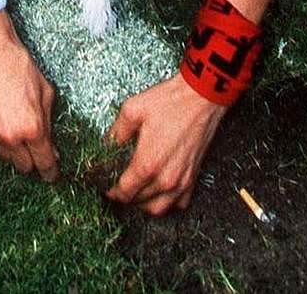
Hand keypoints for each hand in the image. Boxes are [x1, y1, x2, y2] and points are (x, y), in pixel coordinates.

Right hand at [0, 12, 58, 180]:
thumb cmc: (19, 65)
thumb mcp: (45, 91)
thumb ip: (48, 123)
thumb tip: (52, 148)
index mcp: (32, 127)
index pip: (44, 163)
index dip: (50, 171)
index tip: (52, 172)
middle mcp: (11, 136)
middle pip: (25, 167)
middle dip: (33, 160)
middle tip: (37, 147)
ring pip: (8, 159)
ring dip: (16, 151)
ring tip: (20, 131)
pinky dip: (2, 140)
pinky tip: (6, 121)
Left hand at [106, 74, 225, 215]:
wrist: (201, 97)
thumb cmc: (170, 101)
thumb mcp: (133, 109)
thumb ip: (117, 131)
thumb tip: (107, 145)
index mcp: (147, 163)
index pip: (124, 191)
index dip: (111, 191)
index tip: (105, 185)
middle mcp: (165, 178)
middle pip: (139, 201)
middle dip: (125, 196)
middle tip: (117, 186)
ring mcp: (181, 181)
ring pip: (158, 208)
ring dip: (144, 203)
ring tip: (135, 191)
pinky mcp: (193, 177)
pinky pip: (178, 203)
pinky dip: (167, 202)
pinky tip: (159, 190)